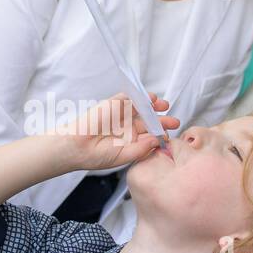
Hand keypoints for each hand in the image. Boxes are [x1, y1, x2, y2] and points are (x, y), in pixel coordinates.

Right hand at [57, 92, 179, 171]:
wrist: (78, 148)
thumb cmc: (98, 156)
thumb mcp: (125, 156)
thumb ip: (142, 148)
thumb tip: (158, 140)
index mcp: (131, 140)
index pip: (150, 135)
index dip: (161, 134)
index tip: (169, 136)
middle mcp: (128, 127)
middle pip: (150, 121)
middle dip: (162, 120)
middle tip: (174, 121)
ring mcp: (121, 115)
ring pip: (142, 108)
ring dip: (154, 105)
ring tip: (164, 105)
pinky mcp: (113, 104)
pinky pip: (129, 97)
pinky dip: (141, 96)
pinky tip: (151, 98)